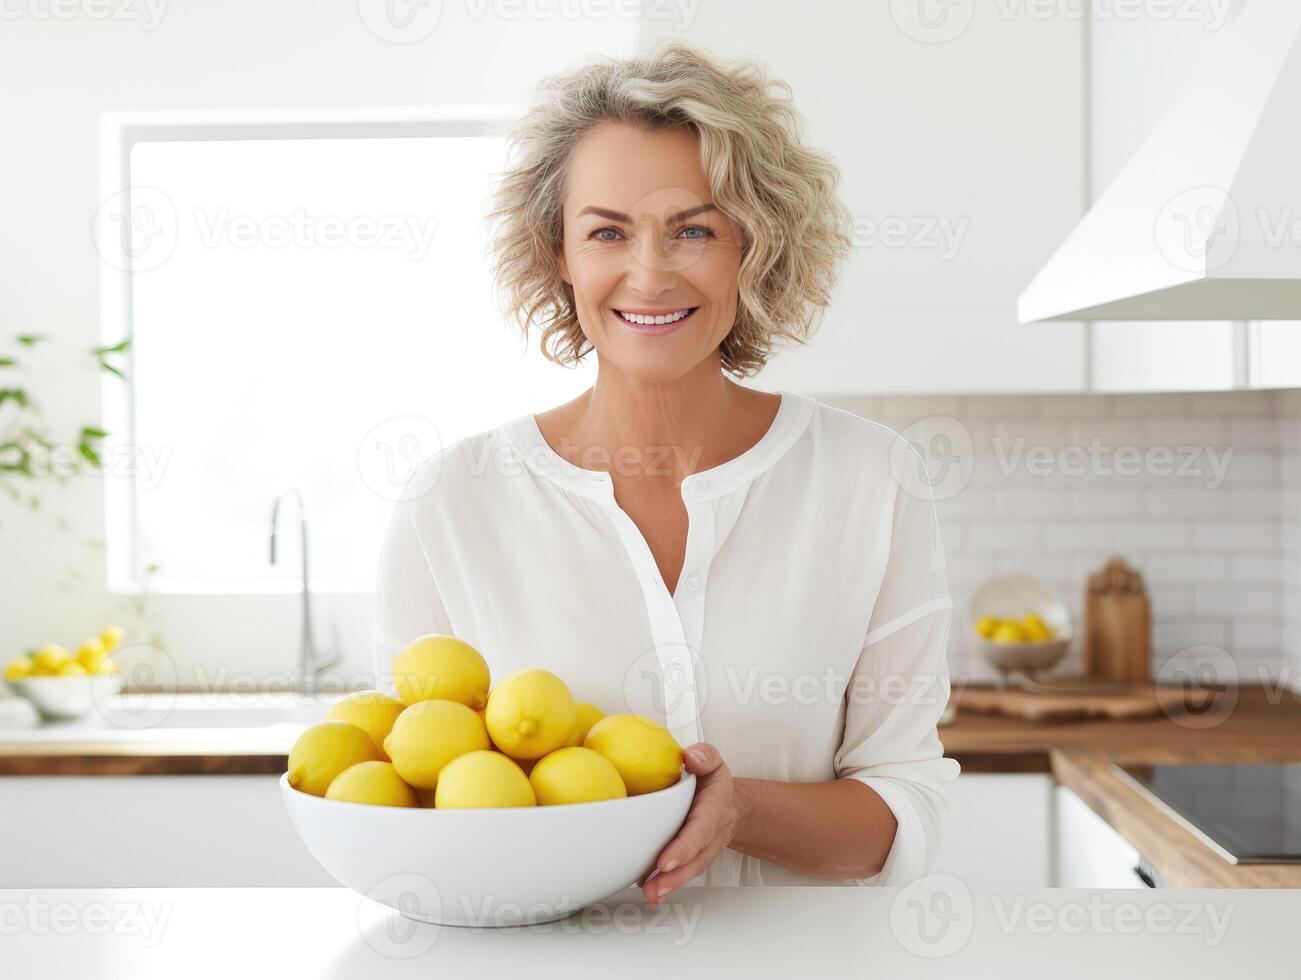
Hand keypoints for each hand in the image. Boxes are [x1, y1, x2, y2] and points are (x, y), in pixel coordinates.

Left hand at [637, 742, 744, 905]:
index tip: (666, 860)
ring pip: (688, 871)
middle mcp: (709, 835)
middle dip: (676, 875)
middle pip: (695, 859)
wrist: (729, 805)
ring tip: (650, 894)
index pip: (701, 829)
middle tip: (654, 886)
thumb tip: (691, 756)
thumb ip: (705, 756)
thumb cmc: (713, 783)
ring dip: (669, 885)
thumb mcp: (713, 762)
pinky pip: (680, 874)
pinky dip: (666, 887)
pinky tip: (651, 895)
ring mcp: (701, 850)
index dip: (685, 846)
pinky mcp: (690, 859)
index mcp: (713, 809)